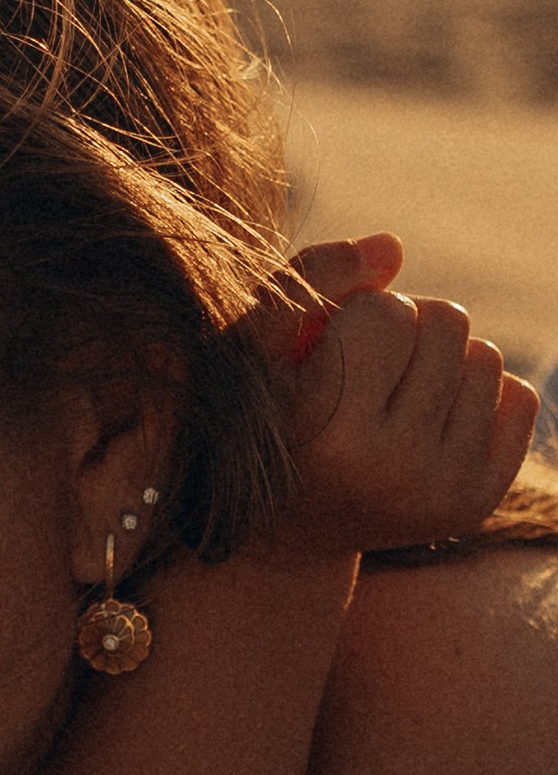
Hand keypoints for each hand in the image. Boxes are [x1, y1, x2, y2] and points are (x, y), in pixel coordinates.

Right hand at [258, 236, 537, 556]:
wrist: (282, 527)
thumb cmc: (265, 414)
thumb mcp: (256, 339)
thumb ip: (309, 278)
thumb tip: (392, 247)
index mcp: (328, 430)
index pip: (386, 309)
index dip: (354, 316)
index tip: (322, 356)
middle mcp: (393, 469)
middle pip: (446, 320)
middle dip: (404, 332)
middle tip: (360, 378)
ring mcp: (442, 491)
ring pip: (485, 355)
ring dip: (439, 363)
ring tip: (389, 404)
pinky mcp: (477, 503)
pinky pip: (519, 396)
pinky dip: (474, 398)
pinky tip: (424, 428)